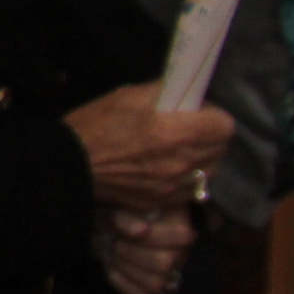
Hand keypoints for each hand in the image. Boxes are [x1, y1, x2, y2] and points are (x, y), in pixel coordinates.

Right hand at [64, 84, 233, 212]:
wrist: (69, 166)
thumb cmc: (96, 125)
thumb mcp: (129, 95)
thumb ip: (165, 92)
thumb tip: (185, 91)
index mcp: (177, 132)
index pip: (225, 126)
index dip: (212, 116)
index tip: (197, 113)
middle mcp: (183, 163)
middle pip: (221, 149)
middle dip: (208, 137)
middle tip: (187, 129)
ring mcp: (175, 186)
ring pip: (209, 171)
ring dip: (200, 159)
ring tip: (176, 151)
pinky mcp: (164, 202)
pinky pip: (190, 189)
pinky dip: (185, 178)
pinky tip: (165, 168)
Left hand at [93, 207, 191, 293]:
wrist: (103, 226)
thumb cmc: (116, 210)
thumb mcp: (117, 205)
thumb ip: (128, 216)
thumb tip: (140, 230)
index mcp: (178, 224)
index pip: (182, 236)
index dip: (152, 235)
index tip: (130, 229)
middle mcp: (179, 251)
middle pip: (165, 262)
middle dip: (132, 252)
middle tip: (116, 242)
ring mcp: (168, 272)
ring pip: (155, 284)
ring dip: (125, 267)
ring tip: (113, 253)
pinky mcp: (150, 288)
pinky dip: (121, 282)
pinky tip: (112, 267)